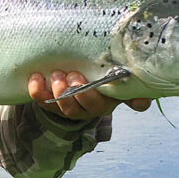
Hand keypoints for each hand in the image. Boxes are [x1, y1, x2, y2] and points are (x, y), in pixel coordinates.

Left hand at [28, 70, 151, 120]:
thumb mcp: (112, 69)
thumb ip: (127, 75)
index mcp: (112, 96)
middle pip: (90, 107)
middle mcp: (93, 106)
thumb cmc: (93, 70)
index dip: (129, 100)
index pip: (125, 102)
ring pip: (67, 108)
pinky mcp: (51, 104)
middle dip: (81, 92)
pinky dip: (38, 90)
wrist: (67, 75)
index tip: (111, 87)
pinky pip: (44, 101)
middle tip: (74, 75)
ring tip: (56, 75)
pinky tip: (36, 77)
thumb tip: (142, 98)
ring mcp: (71, 107)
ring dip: (60, 92)